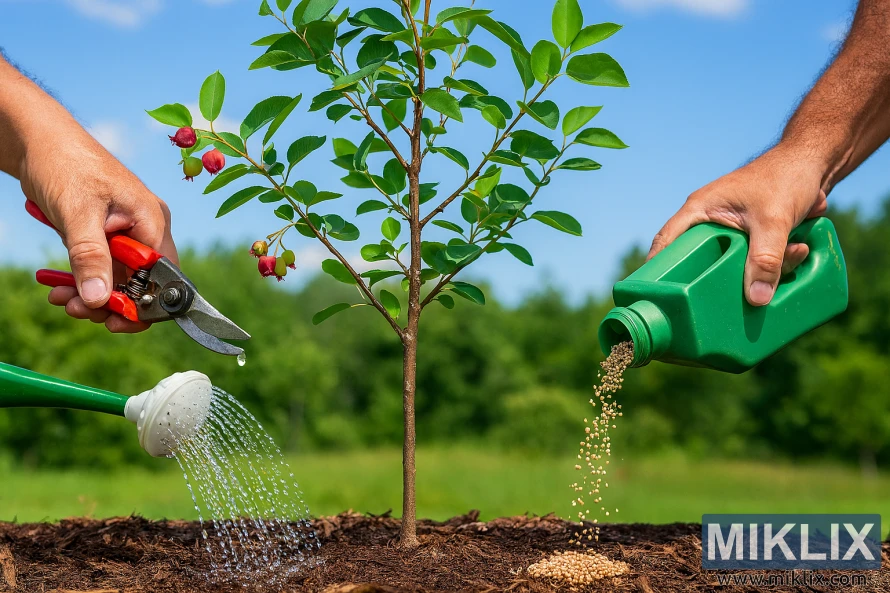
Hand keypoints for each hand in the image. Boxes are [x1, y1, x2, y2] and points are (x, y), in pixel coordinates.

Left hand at [20, 127, 177, 331]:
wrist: (38, 140)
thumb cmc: (63, 164)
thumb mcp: (76, 214)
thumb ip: (90, 257)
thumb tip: (100, 300)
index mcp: (152, 221)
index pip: (163, 276)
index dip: (143, 304)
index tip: (112, 320)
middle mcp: (147, 229)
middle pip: (142, 283)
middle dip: (110, 302)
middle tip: (76, 309)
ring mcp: (127, 233)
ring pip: (119, 280)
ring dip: (91, 295)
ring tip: (60, 299)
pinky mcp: (107, 235)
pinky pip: (102, 269)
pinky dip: (83, 281)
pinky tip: (59, 288)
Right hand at [647, 145, 827, 305]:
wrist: (815, 161)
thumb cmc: (785, 177)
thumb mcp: (774, 221)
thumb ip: (766, 259)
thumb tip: (757, 299)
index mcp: (700, 209)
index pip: (668, 240)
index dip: (658, 266)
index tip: (654, 293)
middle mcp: (711, 220)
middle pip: (703, 258)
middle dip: (723, 276)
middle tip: (728, 296)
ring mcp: (732, 228)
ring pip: (736, 262)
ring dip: (763, 268)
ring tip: (794, 253)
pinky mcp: (754, 235)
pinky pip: (757, 259)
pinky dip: (777, 261)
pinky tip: (799, 250)